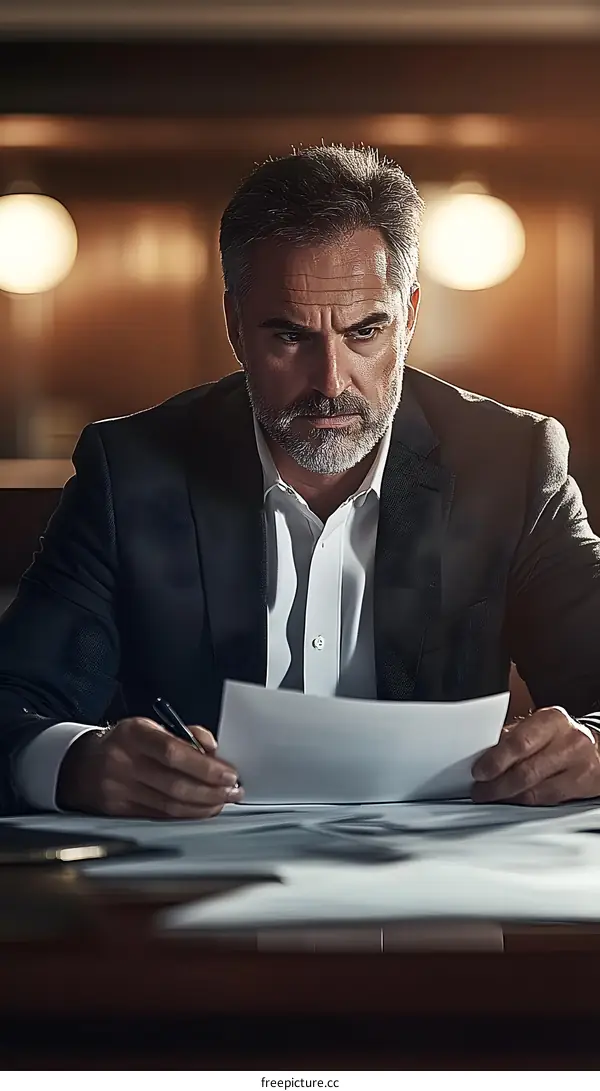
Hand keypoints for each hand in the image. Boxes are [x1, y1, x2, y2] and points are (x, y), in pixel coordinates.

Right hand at [56, 716, 243, 817]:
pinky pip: (160, 817)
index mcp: (134, 734)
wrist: (80, 765)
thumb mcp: (150, 726)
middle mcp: (124, 763)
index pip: (173, 753)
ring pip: (170, 806)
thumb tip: (214, 749)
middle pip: (175, 785)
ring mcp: (120, 790)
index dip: (205, 767)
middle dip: (211, 791)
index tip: (229, 773)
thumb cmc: (125, 742)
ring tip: (223, 801)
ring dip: (204, 806)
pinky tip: (202, 809)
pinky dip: (187, 815)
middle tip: (234, 791)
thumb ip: (184, 734)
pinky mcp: (120, 811)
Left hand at [471, 706, 599, 805]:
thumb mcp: (538, 727)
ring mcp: (579, 765)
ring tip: (491, 796)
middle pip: (527, 770)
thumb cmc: (560, 737)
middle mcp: (569, 740)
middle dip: (497, 784)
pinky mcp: (583, 786)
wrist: (597, 750)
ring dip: (508, 796)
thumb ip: (512, 738)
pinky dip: (524, 802)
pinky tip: (512, 800)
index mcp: (552, 719)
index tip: (479, 771)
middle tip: (481, 790)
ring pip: (535, 789)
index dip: (496, 760)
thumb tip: (482, 754)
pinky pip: (546, 799)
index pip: (519, 742)